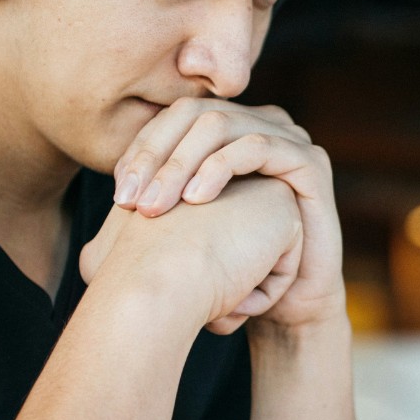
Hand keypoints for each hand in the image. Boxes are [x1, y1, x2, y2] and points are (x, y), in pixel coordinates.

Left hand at [113, 99, 344, 330]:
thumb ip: (156, 204)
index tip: (119, 195)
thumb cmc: (233, 269)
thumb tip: (110, 202)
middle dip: (156, 156)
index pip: (173, 119)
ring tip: (157, 206)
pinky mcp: (310, 161)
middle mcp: (258, 125)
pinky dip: (220, 167)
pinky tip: (197, 200)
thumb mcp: (185, 232)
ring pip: (221, 125)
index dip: (142, 149)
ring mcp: (288, 138)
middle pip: (193, 114)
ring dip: (181, 163)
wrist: (287, 305)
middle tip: (131, 201)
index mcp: (229, 132)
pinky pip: (257, 146)